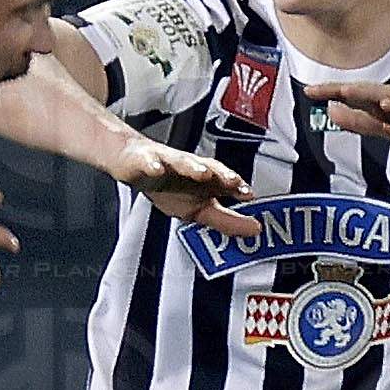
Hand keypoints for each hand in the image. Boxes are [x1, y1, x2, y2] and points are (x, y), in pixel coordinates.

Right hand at [111, 135, 258, 237]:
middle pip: (209, 168)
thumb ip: (226, 221)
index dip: (237, 187)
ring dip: (193, 167)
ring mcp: (168, 162)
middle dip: (221, 173)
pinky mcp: (144, 160)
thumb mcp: (198, 210)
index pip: (225, 183)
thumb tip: (256, 229)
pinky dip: (152, 165)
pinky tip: (157, 170)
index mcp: (205, 180)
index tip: (249, 194)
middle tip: (233, 181)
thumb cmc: (168, 186)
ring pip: (182, 162)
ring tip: (202, 173)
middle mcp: (190, 168)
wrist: (133, 163)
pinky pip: (148, 162)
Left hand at [303, 78, 389, 146]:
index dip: (332, 99)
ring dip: (362, 93)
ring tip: (342, 91)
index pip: (355, 104)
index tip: (309, 93)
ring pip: (385, 95)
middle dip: (338, 92)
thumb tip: (338, 117)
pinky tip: (386, 103)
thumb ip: (369, 124)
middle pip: (362, 94)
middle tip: (313, 90)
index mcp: (387, 109)